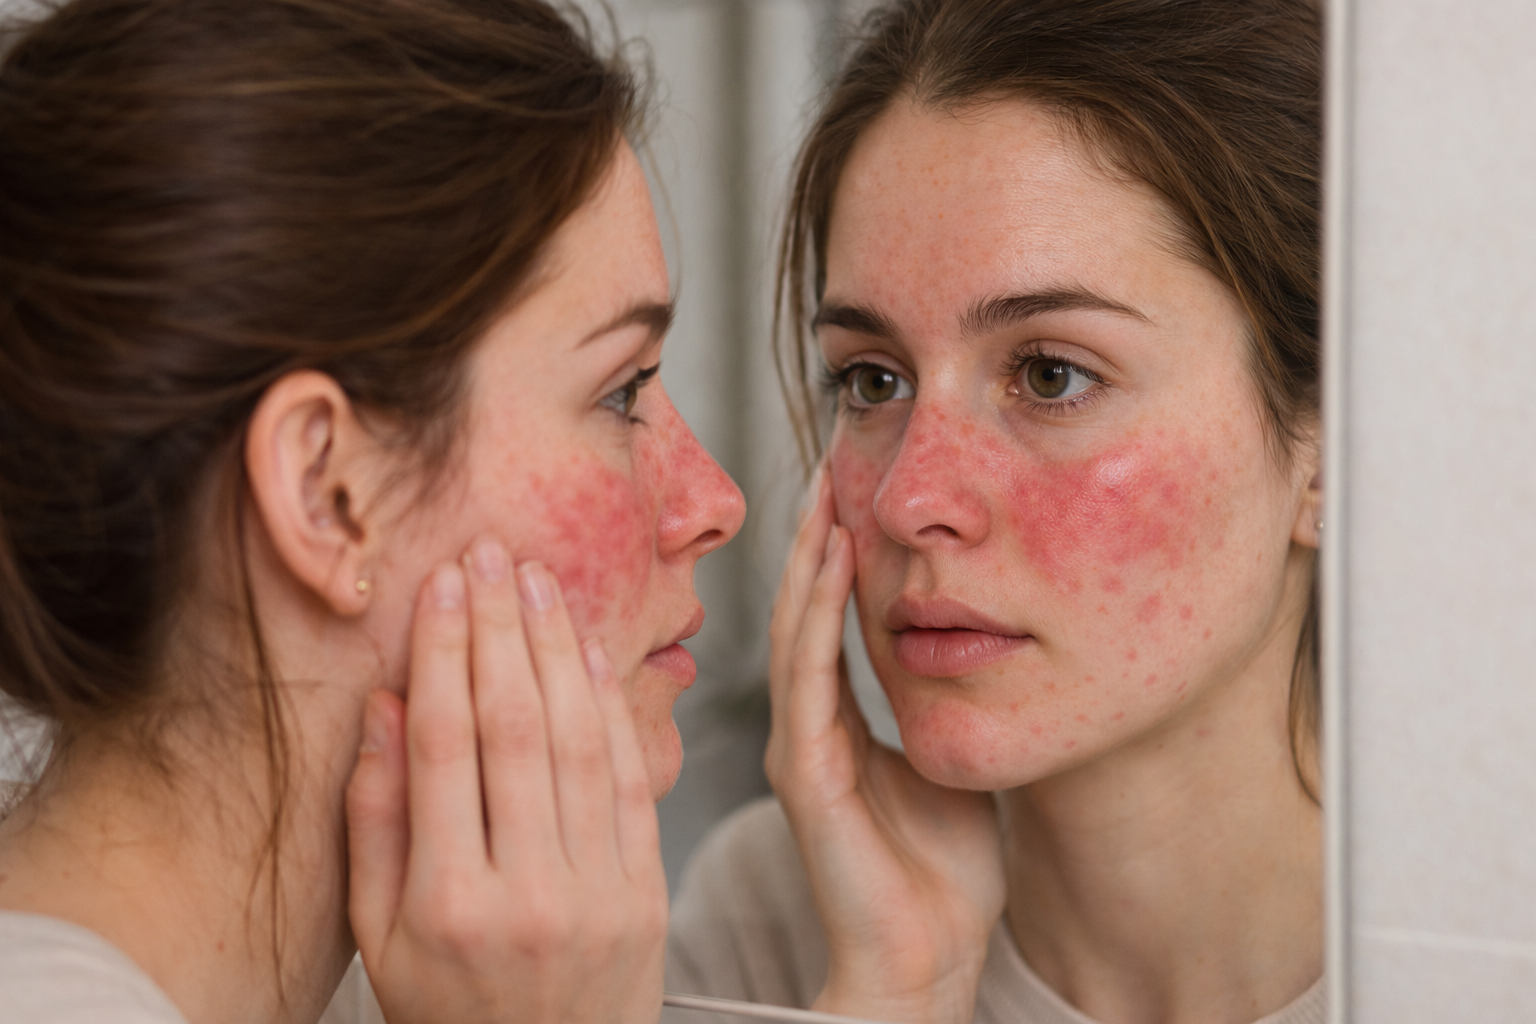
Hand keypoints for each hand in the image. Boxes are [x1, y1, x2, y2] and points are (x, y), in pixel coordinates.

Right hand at [346, 536, 666, 1023]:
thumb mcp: (378, 937)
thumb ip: (375, 821)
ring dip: (560, 648)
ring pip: (581, 741)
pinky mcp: (647, 889)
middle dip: (502, 628)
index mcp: (447, 904)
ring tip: (540, 582)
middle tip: (494, 555)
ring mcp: (598, 891)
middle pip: (517, 726)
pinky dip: (614, 708)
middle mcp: (528, 892)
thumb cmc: (450, 1011)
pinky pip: (633, 779)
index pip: (445, 745)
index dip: (443, 652)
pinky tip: (592, 651)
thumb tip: (383, 704)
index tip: (443, 585)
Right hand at [766, 470, 1005, 1023]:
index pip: (828, 621)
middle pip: (801, 610)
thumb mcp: (949, 763)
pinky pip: (808, 678)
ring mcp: (801, 749)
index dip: (836, 553)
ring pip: (796, 630)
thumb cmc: (941, 876)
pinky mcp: (808, 774)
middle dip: (816, 532)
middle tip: (832, 457)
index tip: (853, 485)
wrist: (926, 961)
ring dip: (809, 556)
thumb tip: (972, 648)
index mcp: (837, 727)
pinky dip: (815, 614)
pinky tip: (828, 563)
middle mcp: (808, 728)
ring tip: (824, 487)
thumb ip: (941, 708)